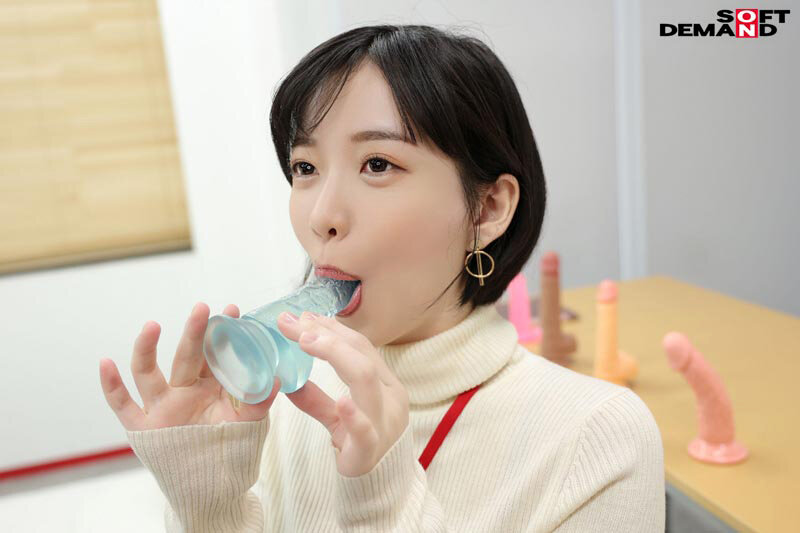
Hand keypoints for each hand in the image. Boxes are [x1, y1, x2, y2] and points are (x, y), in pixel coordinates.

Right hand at [99, 303, 280, 430]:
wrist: (211, 486)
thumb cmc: (228, 448)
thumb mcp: (248, 423)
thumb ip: (259, 401)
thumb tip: (277, 378)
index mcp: (209, 386)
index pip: (214, 353)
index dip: (222, 332)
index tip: (233, 310)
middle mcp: (183, 391)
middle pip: (185, 357)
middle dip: (193, 332)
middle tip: (202, 308)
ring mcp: (161, 407)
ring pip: (148, 373)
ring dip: (147, 348)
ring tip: (152, 325)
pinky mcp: (143, 427)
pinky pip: (122, 405)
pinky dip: (111, 385)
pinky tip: (105, 362)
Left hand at [276, 311, 409, 476]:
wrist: (380, 489)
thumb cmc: (361, 446)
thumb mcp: (336, 416)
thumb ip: (315, 397)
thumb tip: (287, 377)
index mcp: (385, 384)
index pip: (360, 346)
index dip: (331, 329)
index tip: (302, 317)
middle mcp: (390, 397)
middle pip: (360, 355)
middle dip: (326, 335)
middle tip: (294, 323)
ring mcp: (384, 421)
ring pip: (365, 380)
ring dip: (335, 355)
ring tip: (306, 342)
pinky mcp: (371, 449)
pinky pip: (365, 429)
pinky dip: (353, 414)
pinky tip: (340, 401)